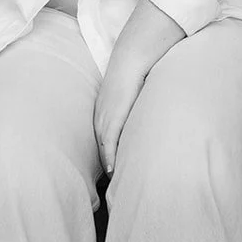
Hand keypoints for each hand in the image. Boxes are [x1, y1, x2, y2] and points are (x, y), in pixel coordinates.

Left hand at [94, 59, 146, 174]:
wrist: (132, 57)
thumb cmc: (135, 72)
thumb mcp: (131, 94)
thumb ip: (133, 107)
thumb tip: (143, 117)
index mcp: (102, 111)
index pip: (100, 140)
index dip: (105, 156)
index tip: (109, 171)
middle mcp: (100, 115)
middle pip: (98, 147)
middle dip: (103, 165)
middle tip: (110, 184)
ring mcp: (104, 116)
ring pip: (103, 147)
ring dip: (107, 165)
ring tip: (113, 182)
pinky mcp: (113, 116)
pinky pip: (109, 141)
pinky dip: (110, 157)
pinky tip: (112, 170)